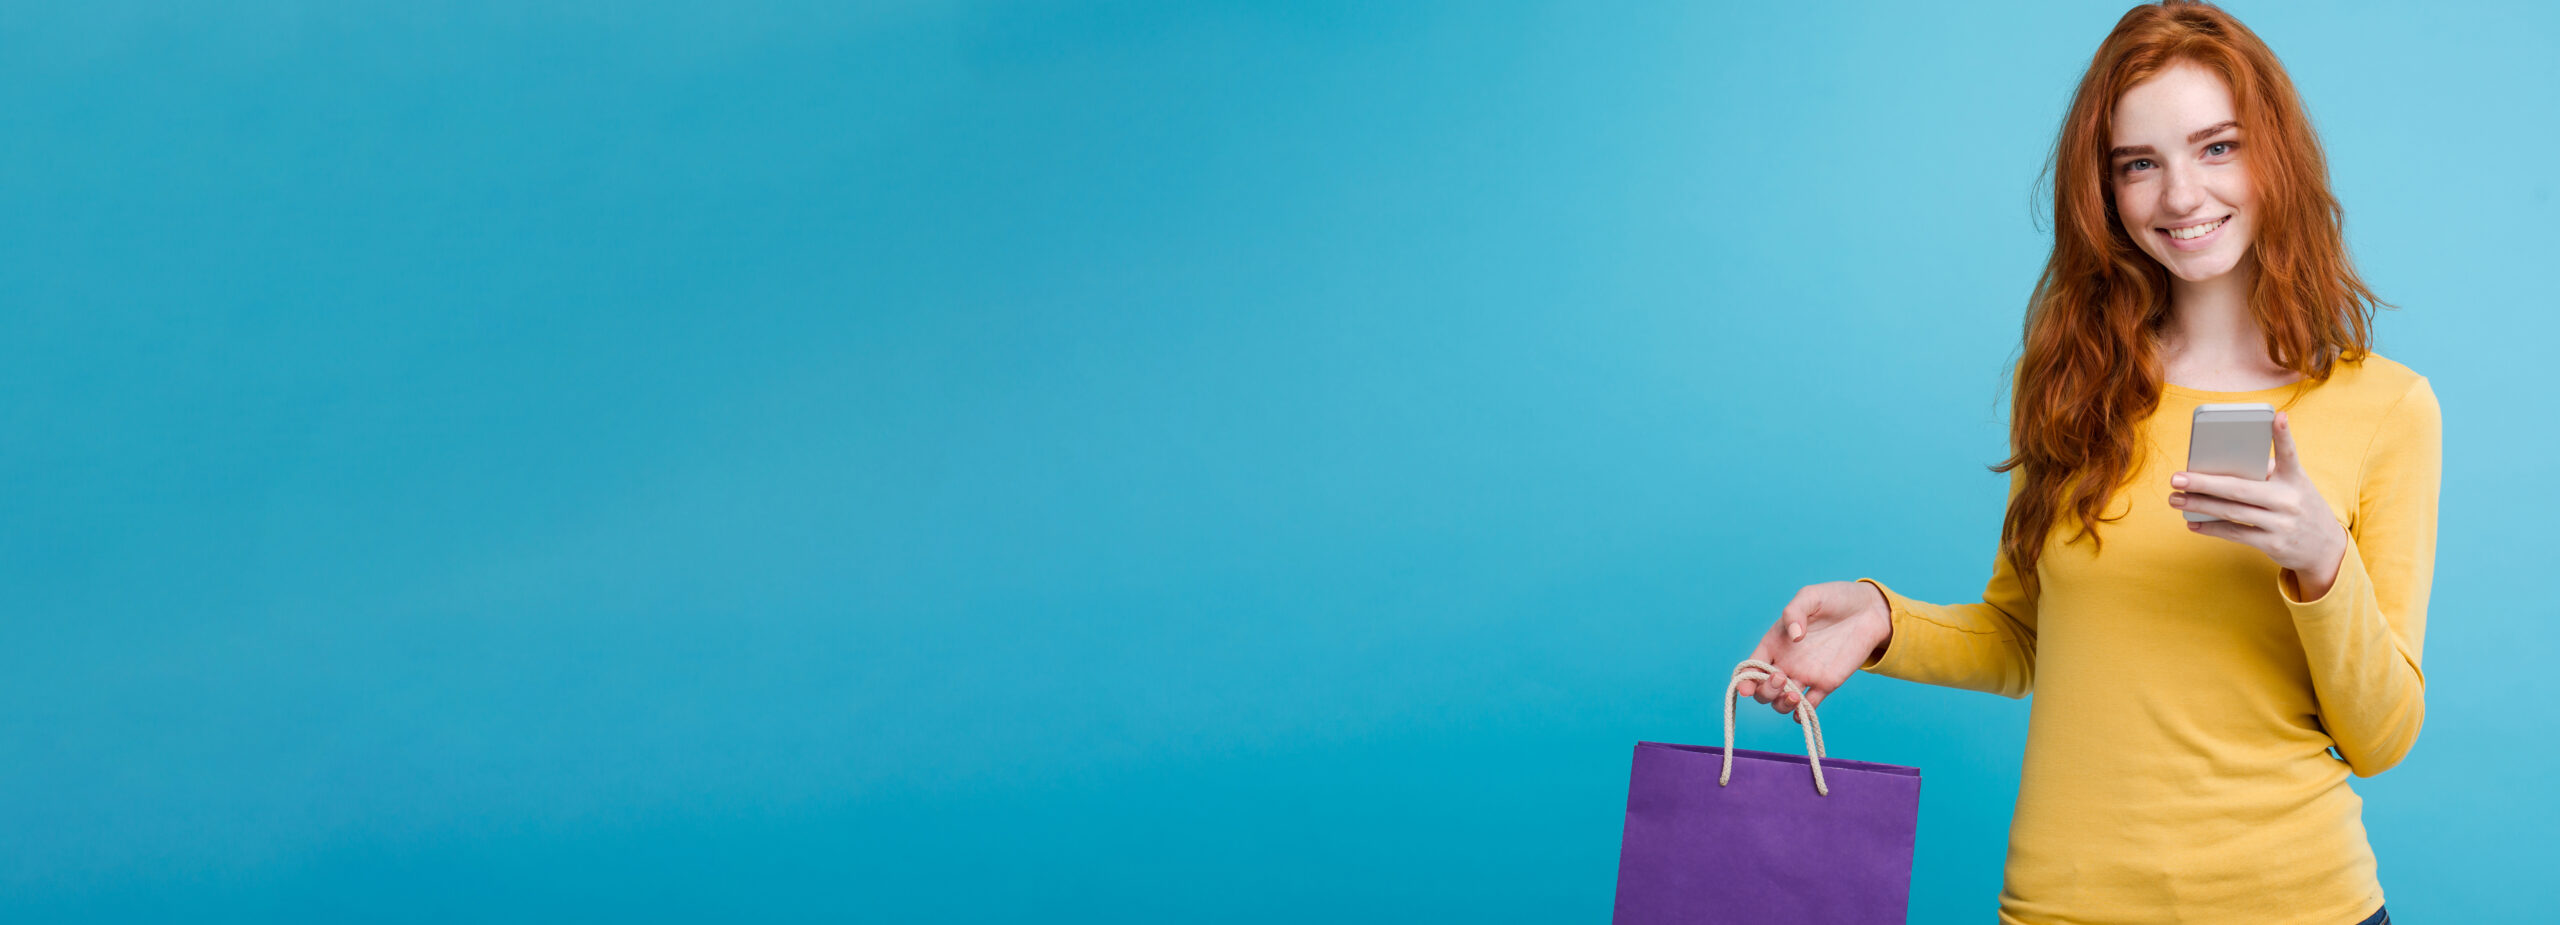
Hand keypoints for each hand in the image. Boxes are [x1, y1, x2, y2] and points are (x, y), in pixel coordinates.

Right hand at [1736, 581, 1893, 720]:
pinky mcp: (1827, 684)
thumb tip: (1794, 636)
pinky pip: (1810, 706)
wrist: (1869, 610)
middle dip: (1766, 691)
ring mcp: (1806, 675)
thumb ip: (1795, 611)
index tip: (1746, 688)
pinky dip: (1803, 714)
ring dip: (1782, 704)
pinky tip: (1804, 710)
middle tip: (1781, 677)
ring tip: (1795, 695)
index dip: (1744, 680)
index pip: (1751, 666)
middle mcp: (1786, 662)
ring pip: (1783, 702)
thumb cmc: (1835, 598)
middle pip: (1764, 690)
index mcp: (1775, 642)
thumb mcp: (1811, 596)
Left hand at [2169, 410, 2350, 597]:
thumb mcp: (2295, 487)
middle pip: (2240, 488)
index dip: (2284, 434)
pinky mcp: (2274, 544)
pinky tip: (2192, 522)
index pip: (2290, 453)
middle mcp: (2289, 499)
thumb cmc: (2299, 507)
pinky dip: (2211, 528)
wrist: (2326, 549)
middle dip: (2204, 482)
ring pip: (2231, 511)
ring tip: (2175, 499)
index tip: (2277, 416)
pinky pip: (2235, 533)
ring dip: (2198, 505)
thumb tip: (2220, 468)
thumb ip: (2268, 474)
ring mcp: (2282, 523)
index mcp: (2295, 479)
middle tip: (2176, 478)